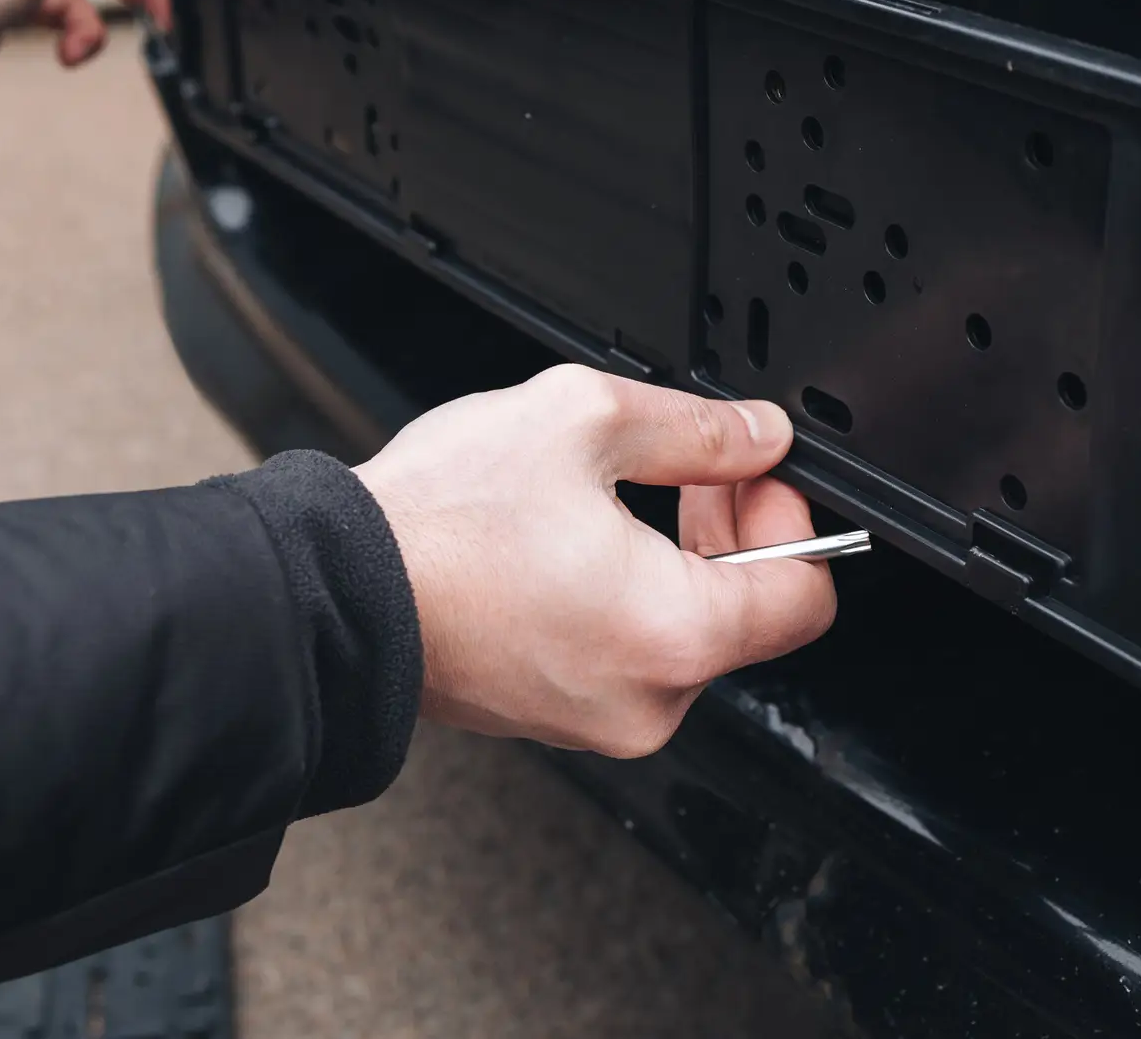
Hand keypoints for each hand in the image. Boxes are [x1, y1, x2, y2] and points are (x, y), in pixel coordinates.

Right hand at [353, 365, 834, 756]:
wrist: (333, 591)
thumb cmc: (438, 524)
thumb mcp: (583, 420)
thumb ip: (695, 428)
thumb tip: (756, 436)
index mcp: (673, 636)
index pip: (806, 599)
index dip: (791, 519)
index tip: (754, 475)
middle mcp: (647, 700)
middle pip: (748, 616)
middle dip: (733, 530)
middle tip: (696, 467)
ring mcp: (599, 720)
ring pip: (685, 635)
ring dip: (678, 562)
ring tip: (622, 494)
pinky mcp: (557, 716)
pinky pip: (628, 656)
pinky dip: (626, 599)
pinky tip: (580, 541)